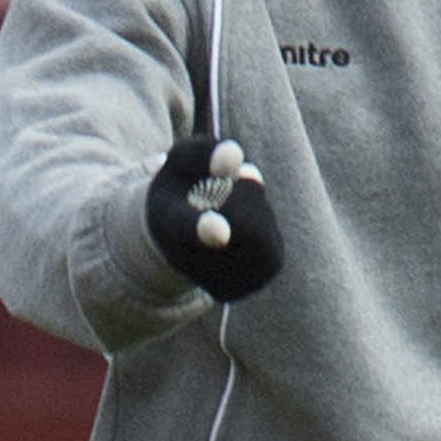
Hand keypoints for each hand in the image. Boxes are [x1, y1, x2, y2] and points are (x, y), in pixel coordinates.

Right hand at [144, 134, 279, 303]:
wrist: (173, 237)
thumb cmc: (183, 190)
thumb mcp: (182, 162)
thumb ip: (205, 152)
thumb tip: (235, 157)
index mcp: (168, 222)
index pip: (186, 227)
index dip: (202, 228)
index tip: (219, 232)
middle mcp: (185, 260)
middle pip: (246, 224)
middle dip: (249, 195)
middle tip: (230, 185)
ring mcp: (211, 279)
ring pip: (262, 239)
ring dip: (258, 215)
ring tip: (232, 211)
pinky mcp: (242, 288)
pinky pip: (271, 256)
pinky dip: (265, 236)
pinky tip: (242, 232)